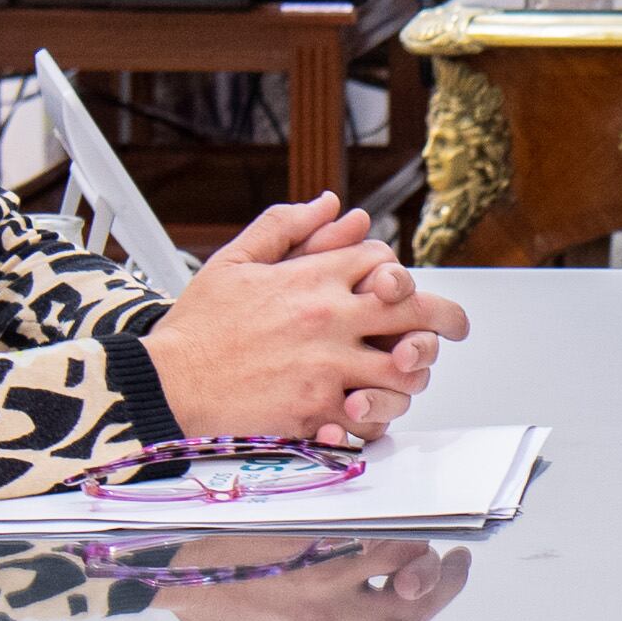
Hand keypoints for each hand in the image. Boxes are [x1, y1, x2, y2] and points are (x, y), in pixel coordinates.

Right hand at [141, 195, 472, 449]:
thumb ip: (288, 226)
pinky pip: (371, 417)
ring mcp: (327, 367)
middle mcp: (329, 319)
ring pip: (405, 370)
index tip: (401, 289)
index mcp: (312, 278)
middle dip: (446, 319)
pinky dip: (377, 416)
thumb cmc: (198, 327)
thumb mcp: (236, 260)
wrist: (166, 383)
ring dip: (412, 374)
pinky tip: (368, 410)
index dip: (398, 275)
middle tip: (455, 329)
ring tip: (404, 376)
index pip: (385, 262)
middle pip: (416, 312)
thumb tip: (333, 204)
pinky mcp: (316, 410)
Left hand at [154, 538, 472, 620]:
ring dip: (430, 561)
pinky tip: (408, 521)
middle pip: (412, 615)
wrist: (172, 564)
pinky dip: (400, 533)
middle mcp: (333, 619)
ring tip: (442, 540)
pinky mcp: (322, 541)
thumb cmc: (206, 608)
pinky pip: (380, 539)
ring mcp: (330, 580)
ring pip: (406, 573)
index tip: (414, 606)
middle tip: (459, 563)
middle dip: (444, 590)